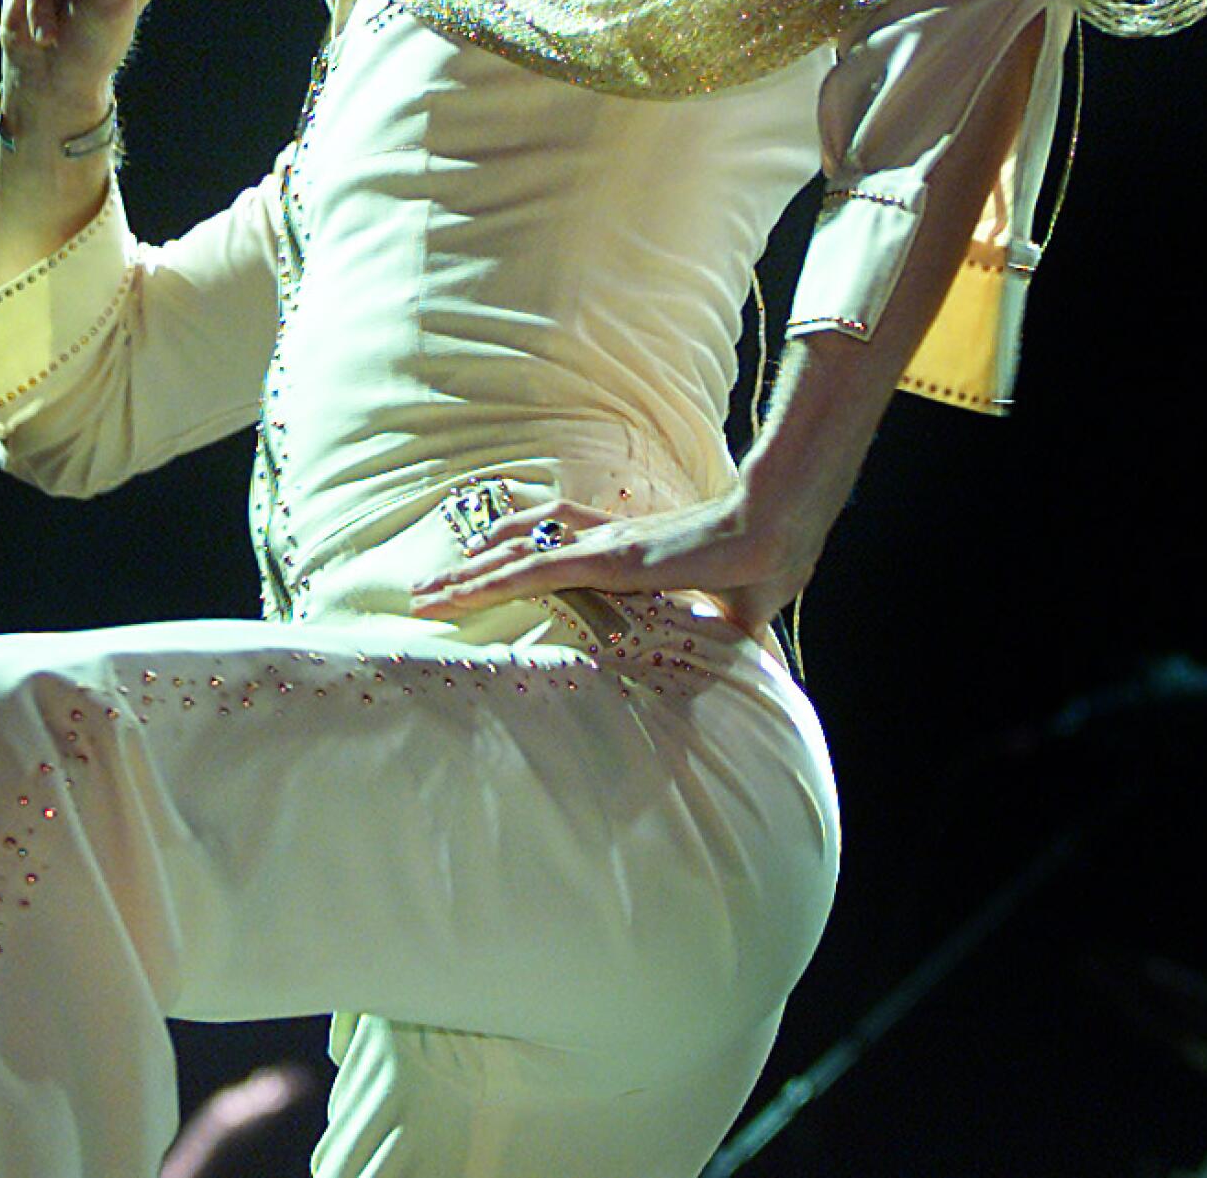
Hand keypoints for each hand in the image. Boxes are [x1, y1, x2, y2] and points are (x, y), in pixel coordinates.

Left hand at [405, 488, 817, 636]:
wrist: (778, 534)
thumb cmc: (762, 566)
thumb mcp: (730, 616)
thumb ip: (715, 639)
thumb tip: (726, 671)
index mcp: (633, 551)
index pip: (563, 543)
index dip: (523, 549)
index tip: (489, 564)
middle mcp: (608, 541)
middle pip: (525, 540)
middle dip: (478, 560)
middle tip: (433, 583)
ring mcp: (603, 547)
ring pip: (517, 555)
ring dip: (469, 572)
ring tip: (428, 591)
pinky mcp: (606, 562)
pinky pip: (533, 571)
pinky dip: (490, 581)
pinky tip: (459, 591)